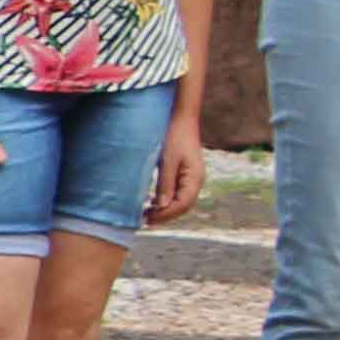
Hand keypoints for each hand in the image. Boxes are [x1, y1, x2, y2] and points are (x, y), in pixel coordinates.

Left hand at [147, 109, 207, 227]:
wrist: (180, 119)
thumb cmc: (174, 136)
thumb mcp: (167, 160)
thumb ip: (165, 183)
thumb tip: (161, 206)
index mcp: (195, 178)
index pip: (183, 204)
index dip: (166, 214)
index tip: (148, 219)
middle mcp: (196, 181)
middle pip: (182, 206)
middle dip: (164, 215)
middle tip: (143, 220)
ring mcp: (191, 179)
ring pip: (179, 202)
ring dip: (164, 210)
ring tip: (145, 215)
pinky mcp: (184, 176)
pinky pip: (177, 194)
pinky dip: (165, 202)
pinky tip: (152, 204)